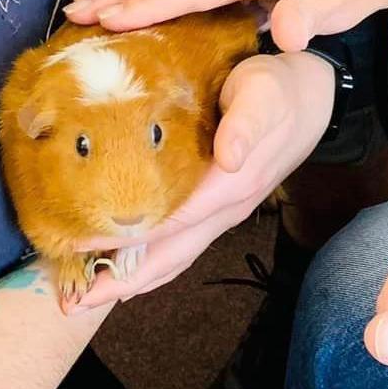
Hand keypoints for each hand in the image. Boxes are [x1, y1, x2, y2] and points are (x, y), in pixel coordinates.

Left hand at [66, 52, 335, 311]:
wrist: (314, 97)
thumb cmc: (279, 88)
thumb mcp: (264, 93)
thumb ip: (247, 122)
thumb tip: (229, 156)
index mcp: (231, 185)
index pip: (169, 223)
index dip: (124, 239)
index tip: (79, 248)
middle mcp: (226, 209)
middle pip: (169, 257)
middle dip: (121, 282)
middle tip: (73, 301)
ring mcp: (224, 213)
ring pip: (174, 258)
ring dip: (132, 280)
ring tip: (88, 294)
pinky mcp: (220, 208)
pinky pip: (181, 246)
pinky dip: (150, 263)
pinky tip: (124, 266)